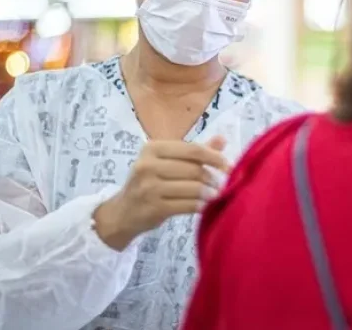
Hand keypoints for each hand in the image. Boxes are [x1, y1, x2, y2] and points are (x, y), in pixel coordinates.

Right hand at [93, 137, 228, 250]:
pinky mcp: (153, 207)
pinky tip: (203, 206)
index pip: (192, 149)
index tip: (228, 166)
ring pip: (191, 187)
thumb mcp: (167, 162)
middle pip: (193, 169)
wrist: (123, 212)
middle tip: (219, 184)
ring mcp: (149, 187)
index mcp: (152, 148)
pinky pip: (186, 205)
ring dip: (208, 193)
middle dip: (211, 177)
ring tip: (214, 195)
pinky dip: (199, 205)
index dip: (214, 157)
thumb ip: (194, 152)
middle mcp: (148, 165)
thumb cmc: (149, 183)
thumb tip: (222, 139)